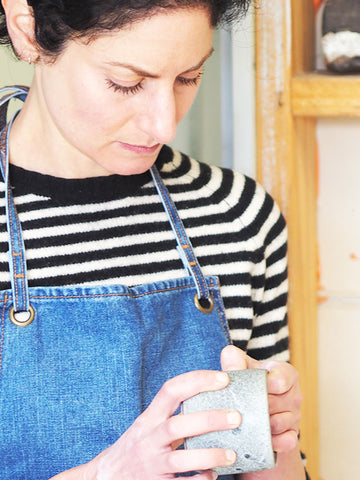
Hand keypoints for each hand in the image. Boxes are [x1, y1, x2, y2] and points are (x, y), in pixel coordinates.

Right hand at [84, 370, 241, 479]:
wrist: (105, 478)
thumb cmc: (136, 448)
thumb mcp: (149, 425)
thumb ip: (173, 413)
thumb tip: (214, 394)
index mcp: (149, 418)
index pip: (171, 390)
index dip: (197, 381)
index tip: (223, 378)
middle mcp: (148, 439)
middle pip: (177, 425)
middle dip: (208, 419)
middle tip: (236, 417)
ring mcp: (150, 465)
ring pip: (178, 459)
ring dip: (208, 455)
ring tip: (231, 454)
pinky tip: (213, 476)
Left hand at [220, 345, 301, 453]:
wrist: (254, 407)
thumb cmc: (248, 382)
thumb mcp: (242, 367)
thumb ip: (235, 360)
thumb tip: (230, 359)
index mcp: (286, 373)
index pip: (280, 381)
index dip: (264, 385)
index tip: (249, 387)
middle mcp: (294, 394)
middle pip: (277, 403)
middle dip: (256, 406)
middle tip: (239, 407)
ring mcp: (295, 416)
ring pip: (279, 423)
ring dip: (261, 424)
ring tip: (245, 422)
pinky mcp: (292, 435)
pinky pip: (287, 442)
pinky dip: (273, 442)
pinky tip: (258, 439)